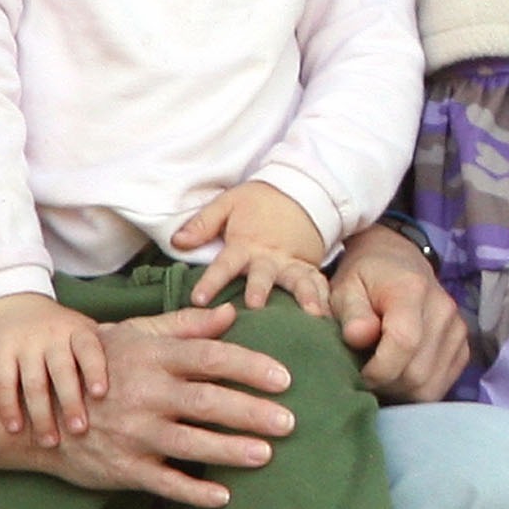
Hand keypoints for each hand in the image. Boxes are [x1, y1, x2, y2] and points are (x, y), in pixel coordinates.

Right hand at [0, 291, 108, 443]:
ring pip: (34, 382)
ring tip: (50, 441)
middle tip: (79, 430)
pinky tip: (15, 428)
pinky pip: (4, 382)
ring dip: (41, 414)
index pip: (89, 350)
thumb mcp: (85, 330)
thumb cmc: (60, 330)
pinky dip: (9, 407)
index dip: (95, 370)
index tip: (101, 393)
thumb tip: (155, 371)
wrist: (11, 304)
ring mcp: (26, 344)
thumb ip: (111, 350)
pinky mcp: (0, 352)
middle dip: (71, 401)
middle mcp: (53, 336)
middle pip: (62, 370)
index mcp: (79, 331)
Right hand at [47, 305, 299, 508]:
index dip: (250, 367)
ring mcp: (134, 433)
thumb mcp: (134, 337)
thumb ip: (184, 327)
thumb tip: (229, 313)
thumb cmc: (98, 368)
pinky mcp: (123, 467)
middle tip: (290, 422)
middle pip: (208, 402)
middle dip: (252, 412)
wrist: (40, 413)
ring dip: (230, 450)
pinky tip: (223, 496)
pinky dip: (193, 491)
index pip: (210, 358)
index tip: (284, 378)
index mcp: (152, 358)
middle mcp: (146, 394)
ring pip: (190, 443)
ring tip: (266, 455)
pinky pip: (164, 482)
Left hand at [172, 180, 330, 313]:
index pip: (224, 264)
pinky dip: (325, 298)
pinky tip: (330, 317)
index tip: (198, 299)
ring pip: (298, 281)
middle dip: (260, 290)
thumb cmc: (258, 201)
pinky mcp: (309, 266)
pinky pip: (319, 283)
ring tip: (313, 314)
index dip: (211, 281)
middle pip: (264, 275)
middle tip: (256, 306)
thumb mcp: (228, 203)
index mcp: (245, 244)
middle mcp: (270, 257)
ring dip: (305, 297)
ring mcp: (292, 263)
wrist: (298, 190)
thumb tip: (177, 241)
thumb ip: (203, 224)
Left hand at [329, 223, 469, 401]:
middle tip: (365, 376)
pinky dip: (419, 389)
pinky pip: (442, 385)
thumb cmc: (366, 278)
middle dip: (386, 385)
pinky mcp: (463, 346)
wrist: (398, 262)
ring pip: (430, 387)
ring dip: (402, 391)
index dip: (378, 370)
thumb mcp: (346, 288)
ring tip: (383, 375)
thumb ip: (352, 313)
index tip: (359, 372)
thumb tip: (359, 337)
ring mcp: (458, 329)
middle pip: (417, 373)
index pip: (404, 342)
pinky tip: (401, 373)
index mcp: (411, 290)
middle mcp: (443, 309)